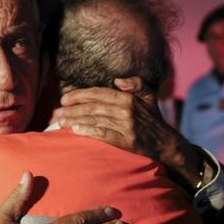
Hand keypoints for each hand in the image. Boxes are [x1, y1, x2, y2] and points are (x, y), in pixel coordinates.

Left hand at [55, 78, 201, 181]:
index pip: (98, 93)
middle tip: (57, 112)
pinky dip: (88, 131)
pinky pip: (103, 134)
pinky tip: (76, 131)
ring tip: (60, 122)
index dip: (79, 94)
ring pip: (95, 120)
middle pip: (92, 107)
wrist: (166, 143)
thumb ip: (135, 84)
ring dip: (75, 120)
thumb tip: (117, 80)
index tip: (64, 98)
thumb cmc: (153, 118)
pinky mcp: (127, 141)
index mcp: (128, 98)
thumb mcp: (149, 96)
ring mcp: (126, 126)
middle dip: (72, 109)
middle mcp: (126, 110)